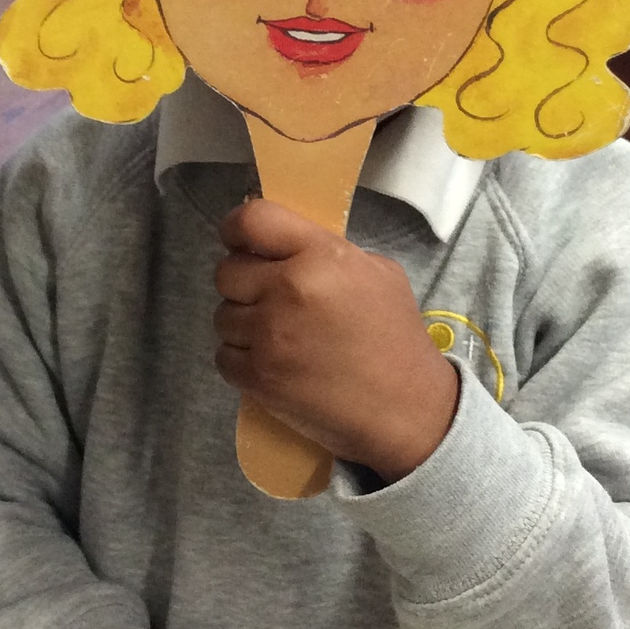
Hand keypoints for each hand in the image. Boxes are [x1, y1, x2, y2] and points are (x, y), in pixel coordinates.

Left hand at [214, 201, 457, 480]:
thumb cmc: (397, 337)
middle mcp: (288, 289)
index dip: (237, 227)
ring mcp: (270, 335)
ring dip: (242, 325)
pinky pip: (224, 356)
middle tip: (267, 298)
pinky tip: (272, 363)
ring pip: (223, 316)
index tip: (239, 240)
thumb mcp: (378, 273)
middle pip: (227, 271)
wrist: (406, 408)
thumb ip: (327, 253)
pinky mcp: (258, 376)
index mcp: (320, 255)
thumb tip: (284, 250)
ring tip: (277, 336)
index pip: (253, 220)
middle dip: (243, 283)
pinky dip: (241, 360)